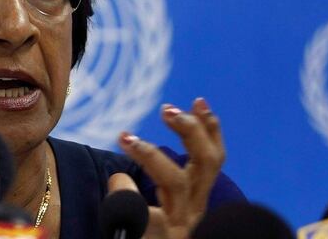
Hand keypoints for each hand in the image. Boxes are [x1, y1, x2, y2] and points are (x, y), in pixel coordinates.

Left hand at [108, 98, 224, 238]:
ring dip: (152, 154)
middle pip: (207, 164)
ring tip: (127, 137)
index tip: (199, 101)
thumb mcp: (147, 221)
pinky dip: (125, 194)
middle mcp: (193, 215)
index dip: (210, 130)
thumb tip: (117, 177)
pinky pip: (142, 212)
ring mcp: (178, 229)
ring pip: (174, 182)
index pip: (213, 161)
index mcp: (195, 205)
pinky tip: (114, 182)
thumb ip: (135, 195)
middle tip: (168, 109)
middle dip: (191, 131)